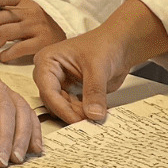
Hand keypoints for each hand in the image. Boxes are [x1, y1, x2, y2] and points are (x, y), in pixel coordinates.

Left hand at [0, 0, 65, 62]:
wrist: (65, 31)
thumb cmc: (36, 20)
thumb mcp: (20, 7)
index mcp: (21, 0)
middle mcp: (27, 11)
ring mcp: (35, 26)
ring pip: (3, 34)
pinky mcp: (42, 42)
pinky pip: (18, 48)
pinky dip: (6, 54)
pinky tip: (0, 58)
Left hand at [0, 61, 41, 167]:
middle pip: (3, 106)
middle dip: (3, 136)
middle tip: (0, 162)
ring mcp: (4, 88)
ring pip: (20, 110)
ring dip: (21, 137)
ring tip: (16, 160)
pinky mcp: (12, 99)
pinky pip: (28, 114)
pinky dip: (33, 132)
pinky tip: (34, 149)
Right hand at [34, 0, 167, 123]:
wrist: (120, 45)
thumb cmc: (105, 44)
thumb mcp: (98, 67)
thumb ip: (95, 91)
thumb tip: (94, 114)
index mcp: (48, 61)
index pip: (48, 90)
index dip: (62, 107)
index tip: (77, 120)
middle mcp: (49, 74)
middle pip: (53, 102)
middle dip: (69, 113)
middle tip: (87, 123)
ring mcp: (60, 85)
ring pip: (62, 108)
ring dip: (77, 116)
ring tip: (93, 121)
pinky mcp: (71, 93)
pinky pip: (73, 109)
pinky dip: (83, 114)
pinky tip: (93, 117)